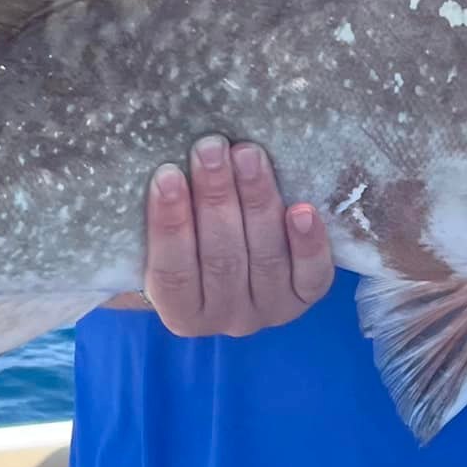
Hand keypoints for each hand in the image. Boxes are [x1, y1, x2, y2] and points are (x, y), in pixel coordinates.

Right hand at [110, 136, 333, 334]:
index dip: (169, 224)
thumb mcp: (159, 240)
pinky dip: (308, 245)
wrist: (228, 264)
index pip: (172, 272)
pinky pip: (312, 276)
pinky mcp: (304, 297)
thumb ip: (159, 213)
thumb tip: (155, 162)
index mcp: (180, 312)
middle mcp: (226, 317)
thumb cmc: (187, 240)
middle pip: (221, 259)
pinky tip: (302, 210)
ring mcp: (268, 309)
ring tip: (248, 155)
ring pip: (265, 258)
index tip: (167, 174)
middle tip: (210, 148)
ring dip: (256, 201)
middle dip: (215, 198)